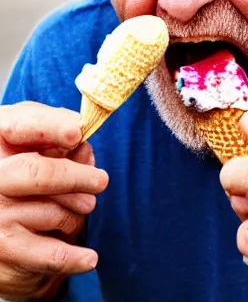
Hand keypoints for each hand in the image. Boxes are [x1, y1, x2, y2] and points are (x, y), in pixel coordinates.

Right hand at [0, 102, 108, 300]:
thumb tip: (82, 146)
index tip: (75, 133)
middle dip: (75, 177)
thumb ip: (62, 139)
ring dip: (77, 213)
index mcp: (0, 138)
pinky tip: (89, 258)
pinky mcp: (0, 248)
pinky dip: (72, 257)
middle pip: (36, 173)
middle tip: (101, 181)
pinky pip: (46, 254)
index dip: (48, 127)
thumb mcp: (44, 146)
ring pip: (51, 212)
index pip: (19, 125)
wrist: (6, 229)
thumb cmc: (33, 174)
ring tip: (82, 208)